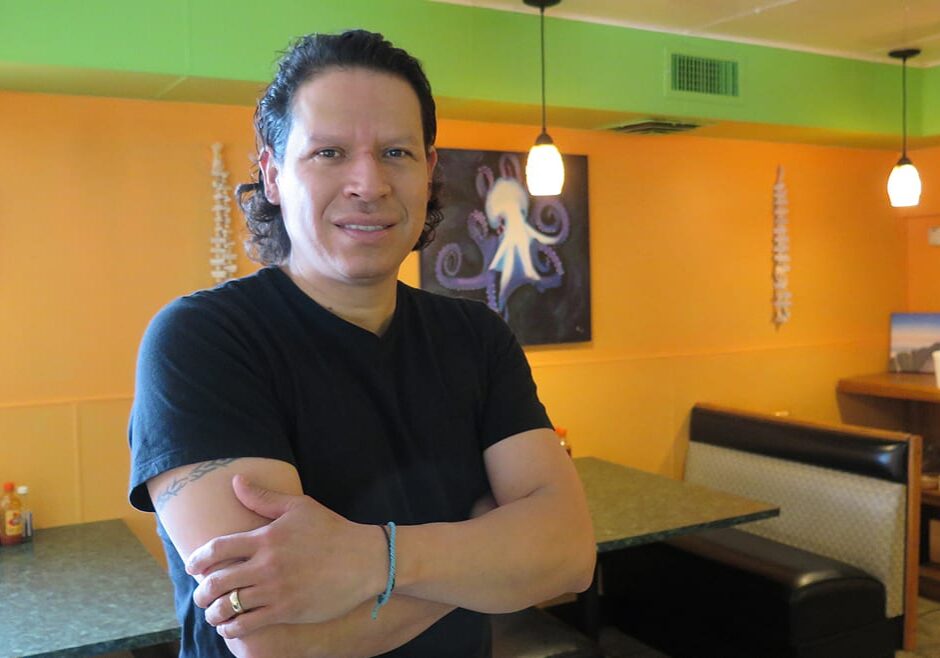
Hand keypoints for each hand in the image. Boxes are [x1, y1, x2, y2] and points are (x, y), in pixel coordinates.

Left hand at [186, 474, 386, 637]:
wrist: (365, 560)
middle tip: (200, 595)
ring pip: (229, 606)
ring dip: (213, 613)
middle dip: (201, 592)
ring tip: (213, 613)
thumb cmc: (332, 531)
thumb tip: (236, 482)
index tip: (192, 566)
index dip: (197, 559)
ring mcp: (276, 590)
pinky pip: (248, 624)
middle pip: (217, 582)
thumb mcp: (299, 507)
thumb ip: (264, 498)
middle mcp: (266, 565)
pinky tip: (230, 627)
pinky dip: (232, 628)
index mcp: (266, 538)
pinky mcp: (287, 611)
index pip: (217, 548)